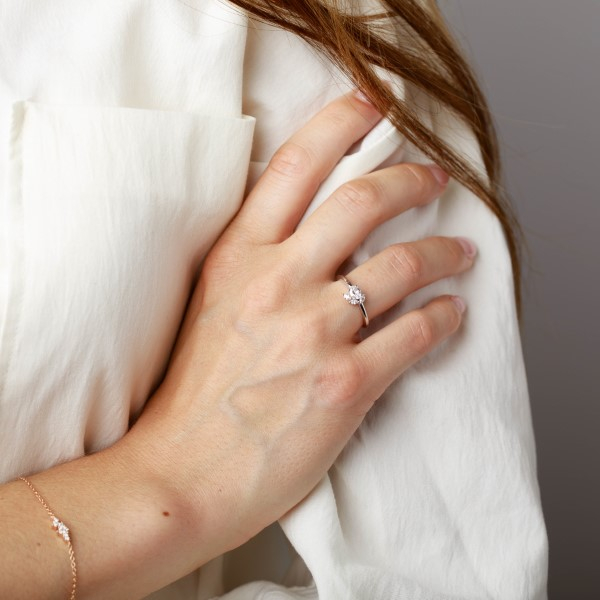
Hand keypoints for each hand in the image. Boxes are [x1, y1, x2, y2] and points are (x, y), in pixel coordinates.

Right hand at [129, 91, 474, 559]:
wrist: (180, 473)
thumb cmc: (193, 394)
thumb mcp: (211, 306)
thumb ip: (257, 263)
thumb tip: (320, 236)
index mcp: (238, 257)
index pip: (297, 166)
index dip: (342, 123)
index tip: (374, 108)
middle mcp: (278, 282)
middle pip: (365, 200)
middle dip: (412, 178)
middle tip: (434, 176)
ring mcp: (315, 332)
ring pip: (404, 263)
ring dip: (446, 251)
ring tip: (462, 251)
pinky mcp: (346, 384)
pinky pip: (417, 333)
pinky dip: (446, 318)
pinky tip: (453, 314)